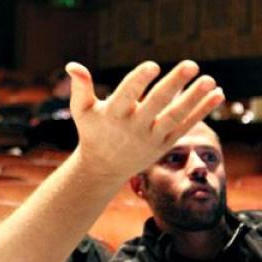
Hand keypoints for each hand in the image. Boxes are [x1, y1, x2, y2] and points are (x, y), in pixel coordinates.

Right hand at [67, 60, 223, 178]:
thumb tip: (72, 65)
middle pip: (156, 104)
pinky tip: (217, 94)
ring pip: (175, 117)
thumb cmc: (92, 132)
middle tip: (191, 65)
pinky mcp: (164, 144)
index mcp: (113, 115)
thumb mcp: (81, 111)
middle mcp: (133, 127)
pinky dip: (201, 111)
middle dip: (174, 85)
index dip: (139, 80)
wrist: (103, 167)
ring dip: (194, 99)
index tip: (153, 65)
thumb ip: (80, 88)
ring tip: (210, 80)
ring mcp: (151, 137)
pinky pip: (185, 126)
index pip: (127, 95)